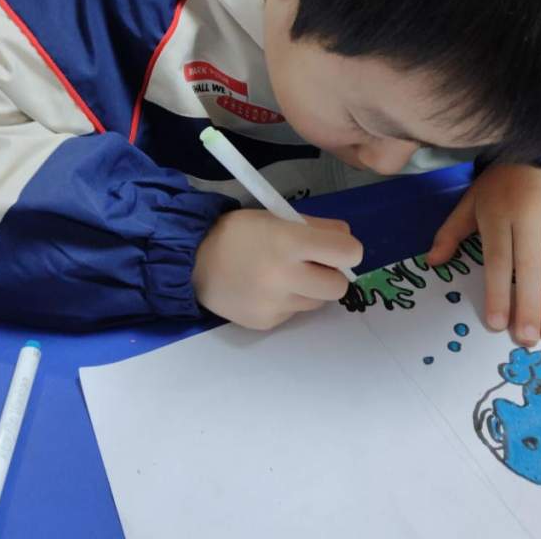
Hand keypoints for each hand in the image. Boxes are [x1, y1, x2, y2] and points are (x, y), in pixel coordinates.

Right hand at [193, 209, 362, 329]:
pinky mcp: (266, 322)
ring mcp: (275, 304)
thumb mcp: (277, 217)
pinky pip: (294, 313)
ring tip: (282, 275)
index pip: (348, 253)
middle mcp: (284, 277)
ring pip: (318, 302)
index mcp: (289, 242)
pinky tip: (265, 289)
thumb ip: (317, 227)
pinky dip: (288, 301)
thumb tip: (348, 242)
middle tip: (312, 264)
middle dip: (331, 274)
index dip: (348, 250)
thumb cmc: (239, 233)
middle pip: (339, 286)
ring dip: (310, 289)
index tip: (338, 248)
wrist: (192, 261)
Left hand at [426, 164, 540, 345]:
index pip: (499, 260)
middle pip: (531, 268)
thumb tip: (431, 262)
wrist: (540, 156)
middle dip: (530, 306)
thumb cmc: (499, 187)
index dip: (499, 293)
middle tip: (528, 338)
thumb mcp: (470, 203)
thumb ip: (451, 233)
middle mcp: (531, 216)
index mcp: (499, 213)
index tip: (498, 323)